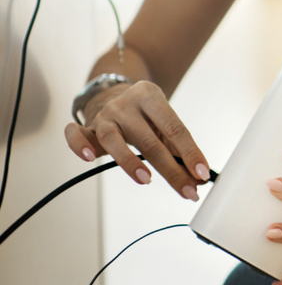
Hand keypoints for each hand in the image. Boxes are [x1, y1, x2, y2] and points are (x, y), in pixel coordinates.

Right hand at [63, 80, 210, 200]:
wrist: (113, 93)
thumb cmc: (145, 115)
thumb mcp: (164, 122)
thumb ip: (178, 148)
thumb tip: (198, 178)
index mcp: (151, 97)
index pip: (175, 128)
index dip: (190, 153)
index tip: (202, 174)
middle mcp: (126, 104)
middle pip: (149, 140)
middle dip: (171, 170)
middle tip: (187, 191)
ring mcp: (105, 115)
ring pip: (113, 138)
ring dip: (129, 162)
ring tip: (146, 180)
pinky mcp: (86, 127)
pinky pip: (75, 134)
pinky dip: (79, 145)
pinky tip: (89, 158)